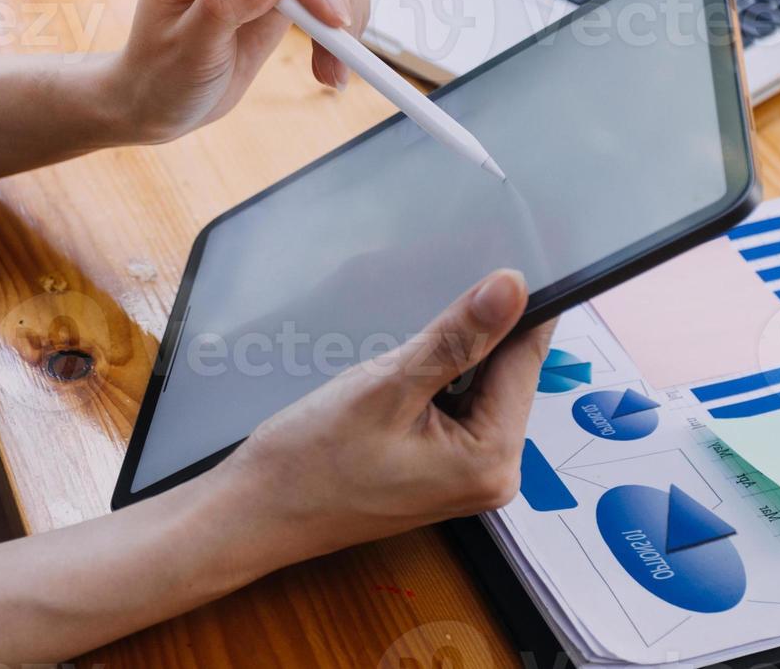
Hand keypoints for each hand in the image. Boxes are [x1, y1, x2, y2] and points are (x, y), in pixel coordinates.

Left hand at [108, 0, 370, 143]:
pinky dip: (345, 28)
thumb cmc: (162, 75)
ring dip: (346, 18)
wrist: (165, 99)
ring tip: (332, 70)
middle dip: (332, 1)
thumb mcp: (189, 48)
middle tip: (338, 58)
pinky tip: (329, 65)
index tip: (329, 20)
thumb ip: (227, 2)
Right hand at [202, 268, 550, 565]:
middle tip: (429, 312)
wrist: (255, 513)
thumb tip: (512, 288)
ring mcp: (470, 476)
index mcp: (493, 460)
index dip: (512, 310)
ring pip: (480, 388)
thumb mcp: (386, 386)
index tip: (501, 265)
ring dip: (452, 360)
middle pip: (506, 375)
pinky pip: (458, 409)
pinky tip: (402, 378)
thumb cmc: (309, 462)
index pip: (525, 361)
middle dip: (475, 338)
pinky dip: (437, 384)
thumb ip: (456, 337)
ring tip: (404, 355)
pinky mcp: (446, 471)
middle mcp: (495, 475)